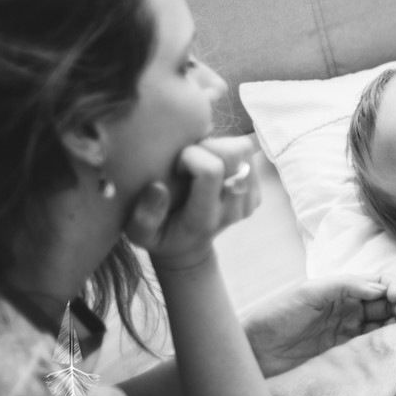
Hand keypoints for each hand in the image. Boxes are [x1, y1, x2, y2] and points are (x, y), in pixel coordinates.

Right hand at [126, 137, 259, 271]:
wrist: (188, 249)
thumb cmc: (160, 236)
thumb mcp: (139, 234)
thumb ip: (144, 216)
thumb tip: (158, 188)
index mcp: (203, 219)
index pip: (211, 171)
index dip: (192, 156)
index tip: (177, 164)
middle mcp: (232, 211)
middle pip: (234, 154)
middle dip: (208, 146)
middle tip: (189, 159)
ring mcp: (248, 203)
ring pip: (243, 150)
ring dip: (219, 147)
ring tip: (200, 161)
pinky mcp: (256, 194)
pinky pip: (248, 155)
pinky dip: (229, 153)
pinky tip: (213, 166)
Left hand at [244, 274, 395, 377]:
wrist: (254, 352)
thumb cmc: (276, 316)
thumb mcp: (308, 292)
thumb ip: (344, 286)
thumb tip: (378, 288)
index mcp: (342, 289)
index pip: (377, 283)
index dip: (391, 286)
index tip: (394, 295)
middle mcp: (349, 309)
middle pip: (386, 303)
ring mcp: (348, 333)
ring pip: (384, 324)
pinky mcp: (345, 356)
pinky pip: (372, 347)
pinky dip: (385, 343)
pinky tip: (390, 341)